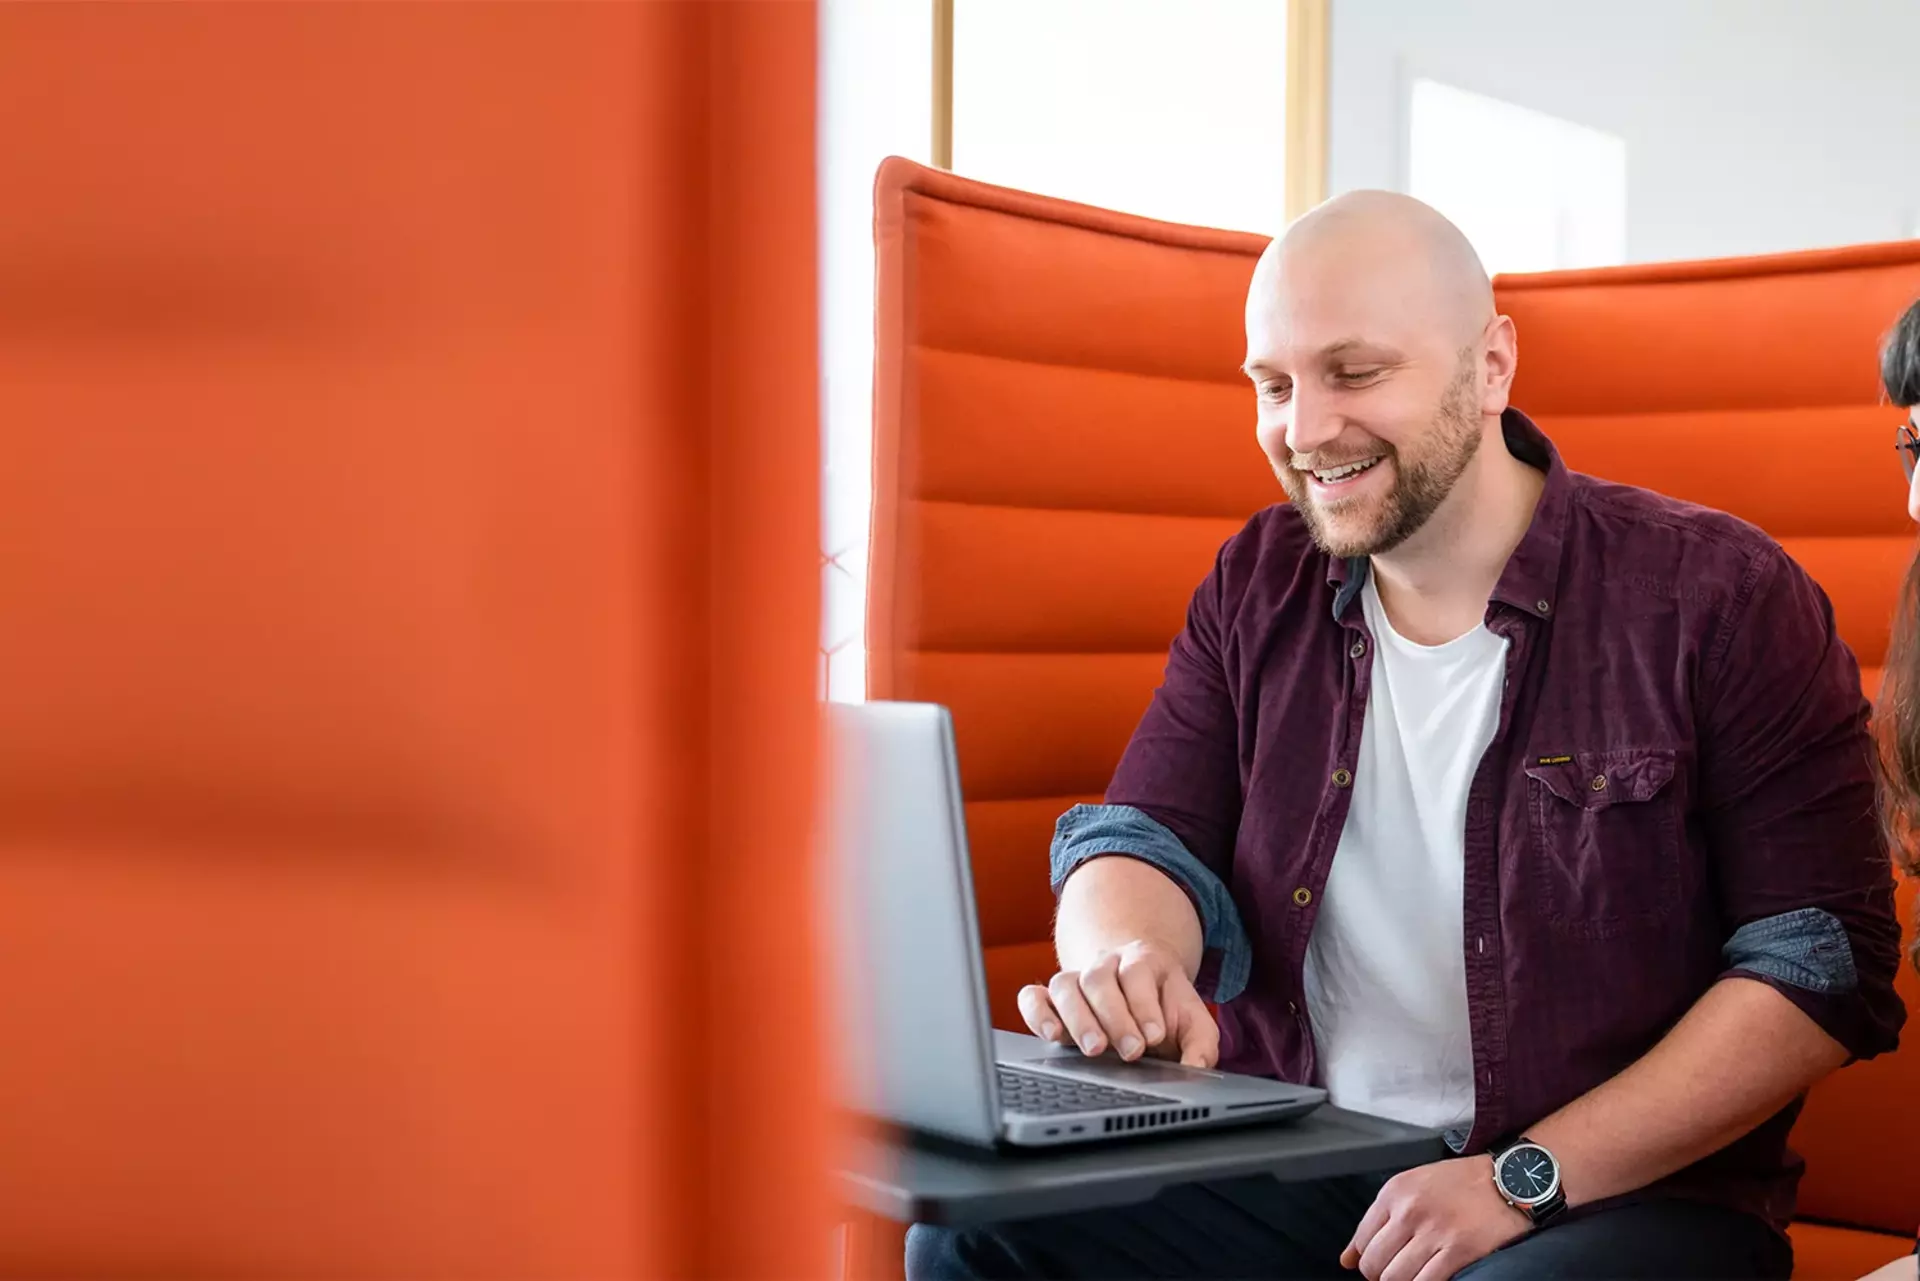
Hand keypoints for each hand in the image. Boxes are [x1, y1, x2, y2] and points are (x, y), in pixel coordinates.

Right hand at [1016, 939, 1219, 1066]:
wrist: (1141, 983)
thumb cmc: (1165, 1007)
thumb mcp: (1193, 1020)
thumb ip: (1202, 1043)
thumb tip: (1198, 1068)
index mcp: (1143, 962)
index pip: (1137, 974)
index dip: (1143, 1004)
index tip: (1154, 1036)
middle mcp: (1105, 965)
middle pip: (1099, 979)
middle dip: (1115, 1018)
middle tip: (1131, 1051)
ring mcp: (1076, 979)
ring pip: (1065, 985)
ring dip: (1077, 1018)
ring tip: (1094, 1049)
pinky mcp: (1052, 999)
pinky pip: (1033, 997)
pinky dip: (1037, 1013)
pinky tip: (1051, 1035)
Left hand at [1341, 1156, 1529, 1280]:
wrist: (1511, 1179)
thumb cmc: (1462, 1183)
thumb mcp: (1413, 1187)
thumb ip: (1378, 1221)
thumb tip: (1346, 1260)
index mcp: (1394, 1192)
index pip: (1362, 1239)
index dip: (1368, 1259)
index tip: (1381, 1263)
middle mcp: (1409, 1211)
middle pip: (1374, 1264)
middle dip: (1382, 1276)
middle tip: (1399, 1273)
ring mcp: (1434, 1232)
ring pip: (1396, 1278)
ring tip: (1417, 1275)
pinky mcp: (1459, 1250)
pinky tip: (1433, 1278)